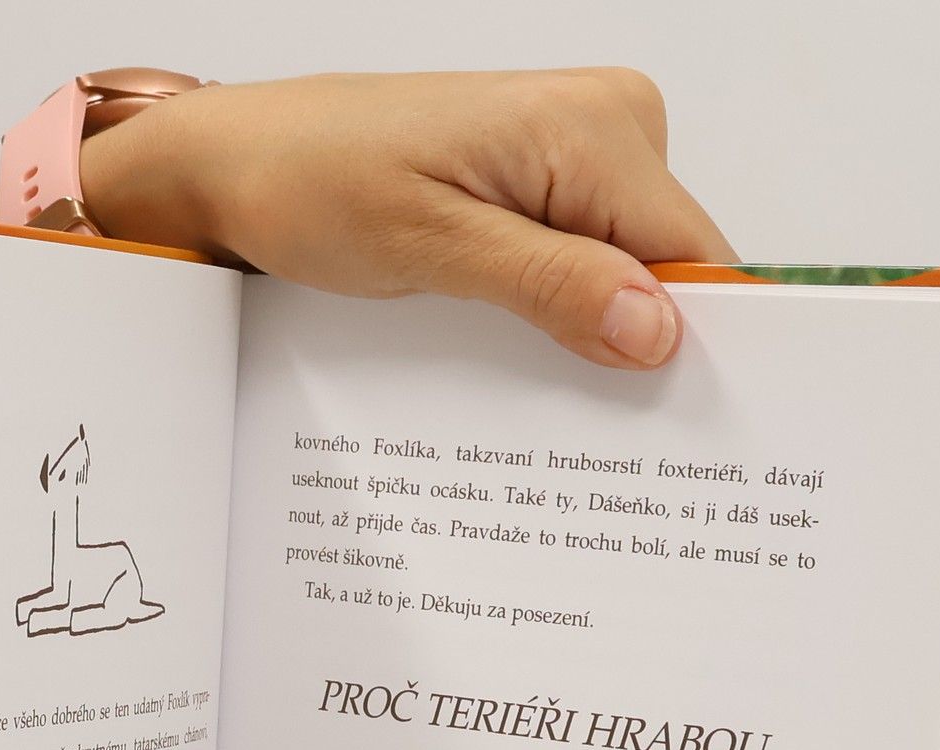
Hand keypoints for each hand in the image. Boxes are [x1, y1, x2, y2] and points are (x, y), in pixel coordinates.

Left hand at [0, 68, 734, 369]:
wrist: (241, 162)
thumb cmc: (313, 180)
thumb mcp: (433, 246)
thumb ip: (553, 286)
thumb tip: (658, 328)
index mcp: (593, 126)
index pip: (697, 257)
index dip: (697, 346)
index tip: (680, 430)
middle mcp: (605, 123)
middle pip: (672, 268)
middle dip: (642, 348)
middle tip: (600, 435)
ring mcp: (580, 150)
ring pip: (634, 274)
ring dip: (599, 338)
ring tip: (544, 385)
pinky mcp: (547, 182)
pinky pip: (591, 261)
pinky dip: (569, 314)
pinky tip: (532, 352)